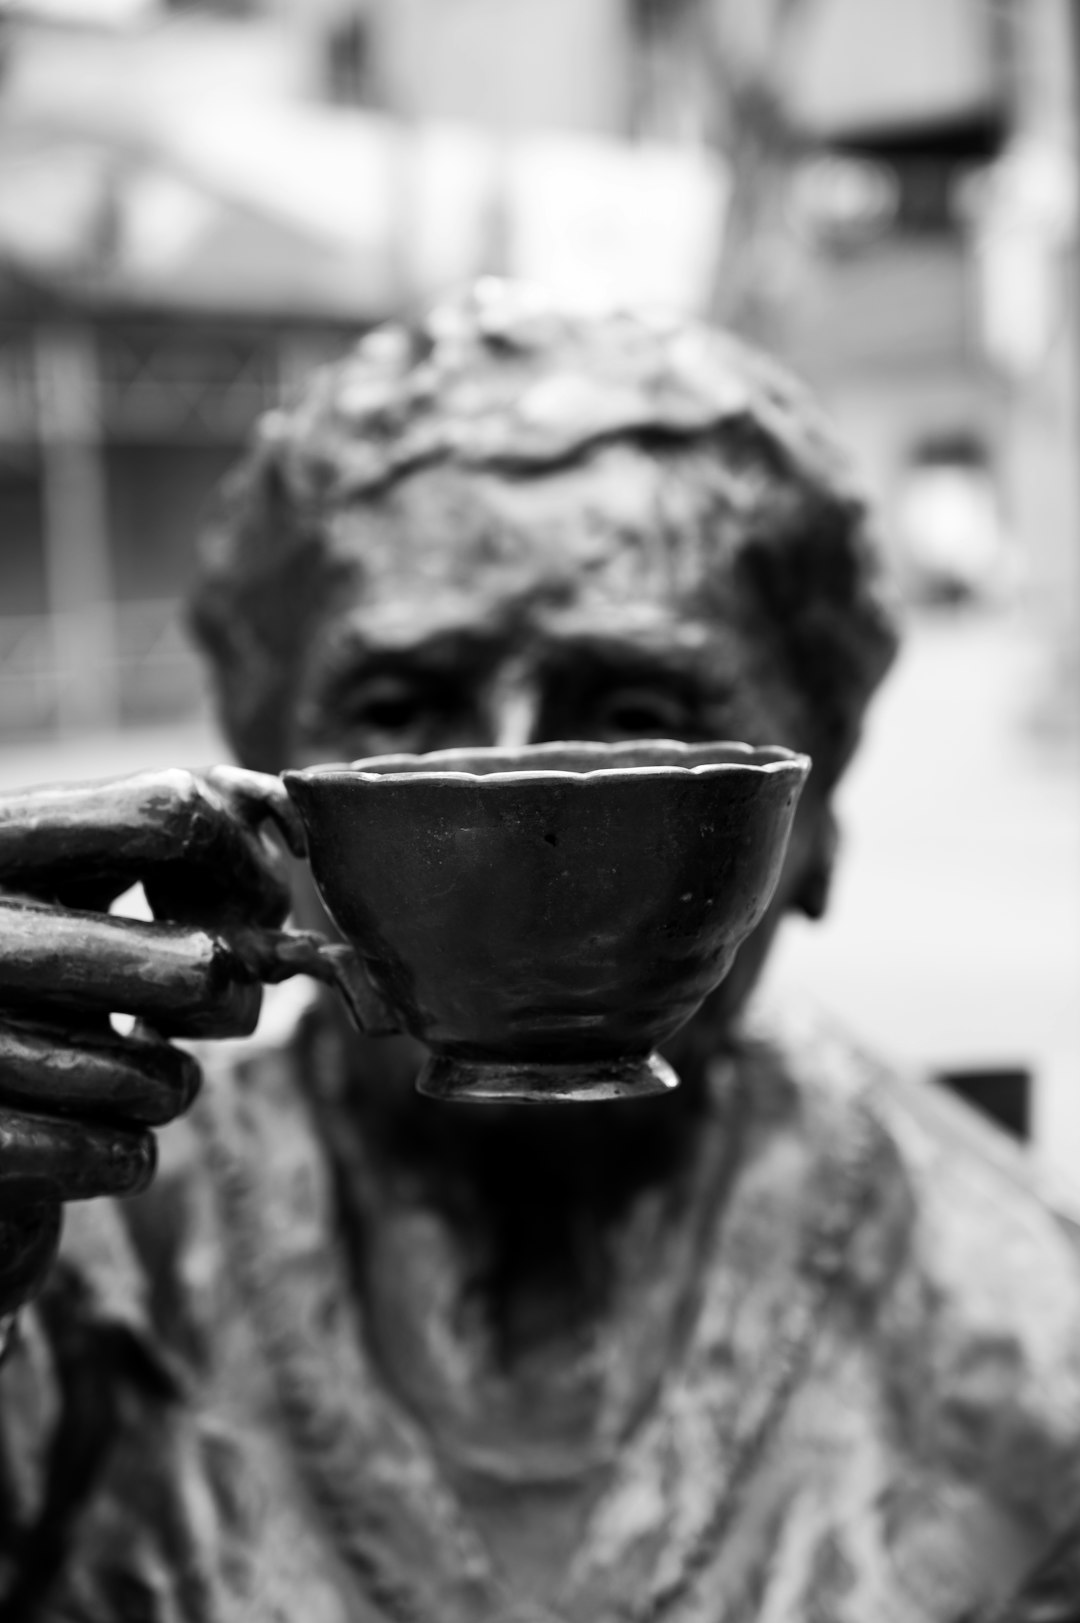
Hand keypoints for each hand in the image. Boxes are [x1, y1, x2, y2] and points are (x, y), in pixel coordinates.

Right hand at [0, 766, 304, 1323]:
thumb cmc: (17, 974)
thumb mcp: (58, 876)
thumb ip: (153, 837)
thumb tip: (276, 813)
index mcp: (3, 842)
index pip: (172, 816)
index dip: (249, 867)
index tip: (263, 906)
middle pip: (196, 970)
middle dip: (225, 1001)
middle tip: (202, 1006)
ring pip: (165, 1079)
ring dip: (167, 1087)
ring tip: (120, 1074)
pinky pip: (121, 1157)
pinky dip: (124, 1156)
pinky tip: (86, 1135)